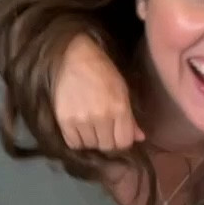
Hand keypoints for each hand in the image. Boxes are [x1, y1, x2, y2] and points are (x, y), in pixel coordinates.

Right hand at [53, 33, 143, 152]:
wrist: (75, 58)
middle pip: (106, 146)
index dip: (122, 141)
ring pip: (90, 146)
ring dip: (92, 139)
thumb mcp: (123, 92)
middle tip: (103, 129)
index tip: (117, 134)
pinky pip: (74, 143)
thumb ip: (131, 118)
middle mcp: (101, 117)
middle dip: (107, 140)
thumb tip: (139, 138)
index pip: (124, 143)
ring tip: (90, 126)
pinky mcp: (64, 121)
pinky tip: (79, 129)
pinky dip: (78, 140)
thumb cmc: (103, 73)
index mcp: (119, 109)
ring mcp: (81, 120)